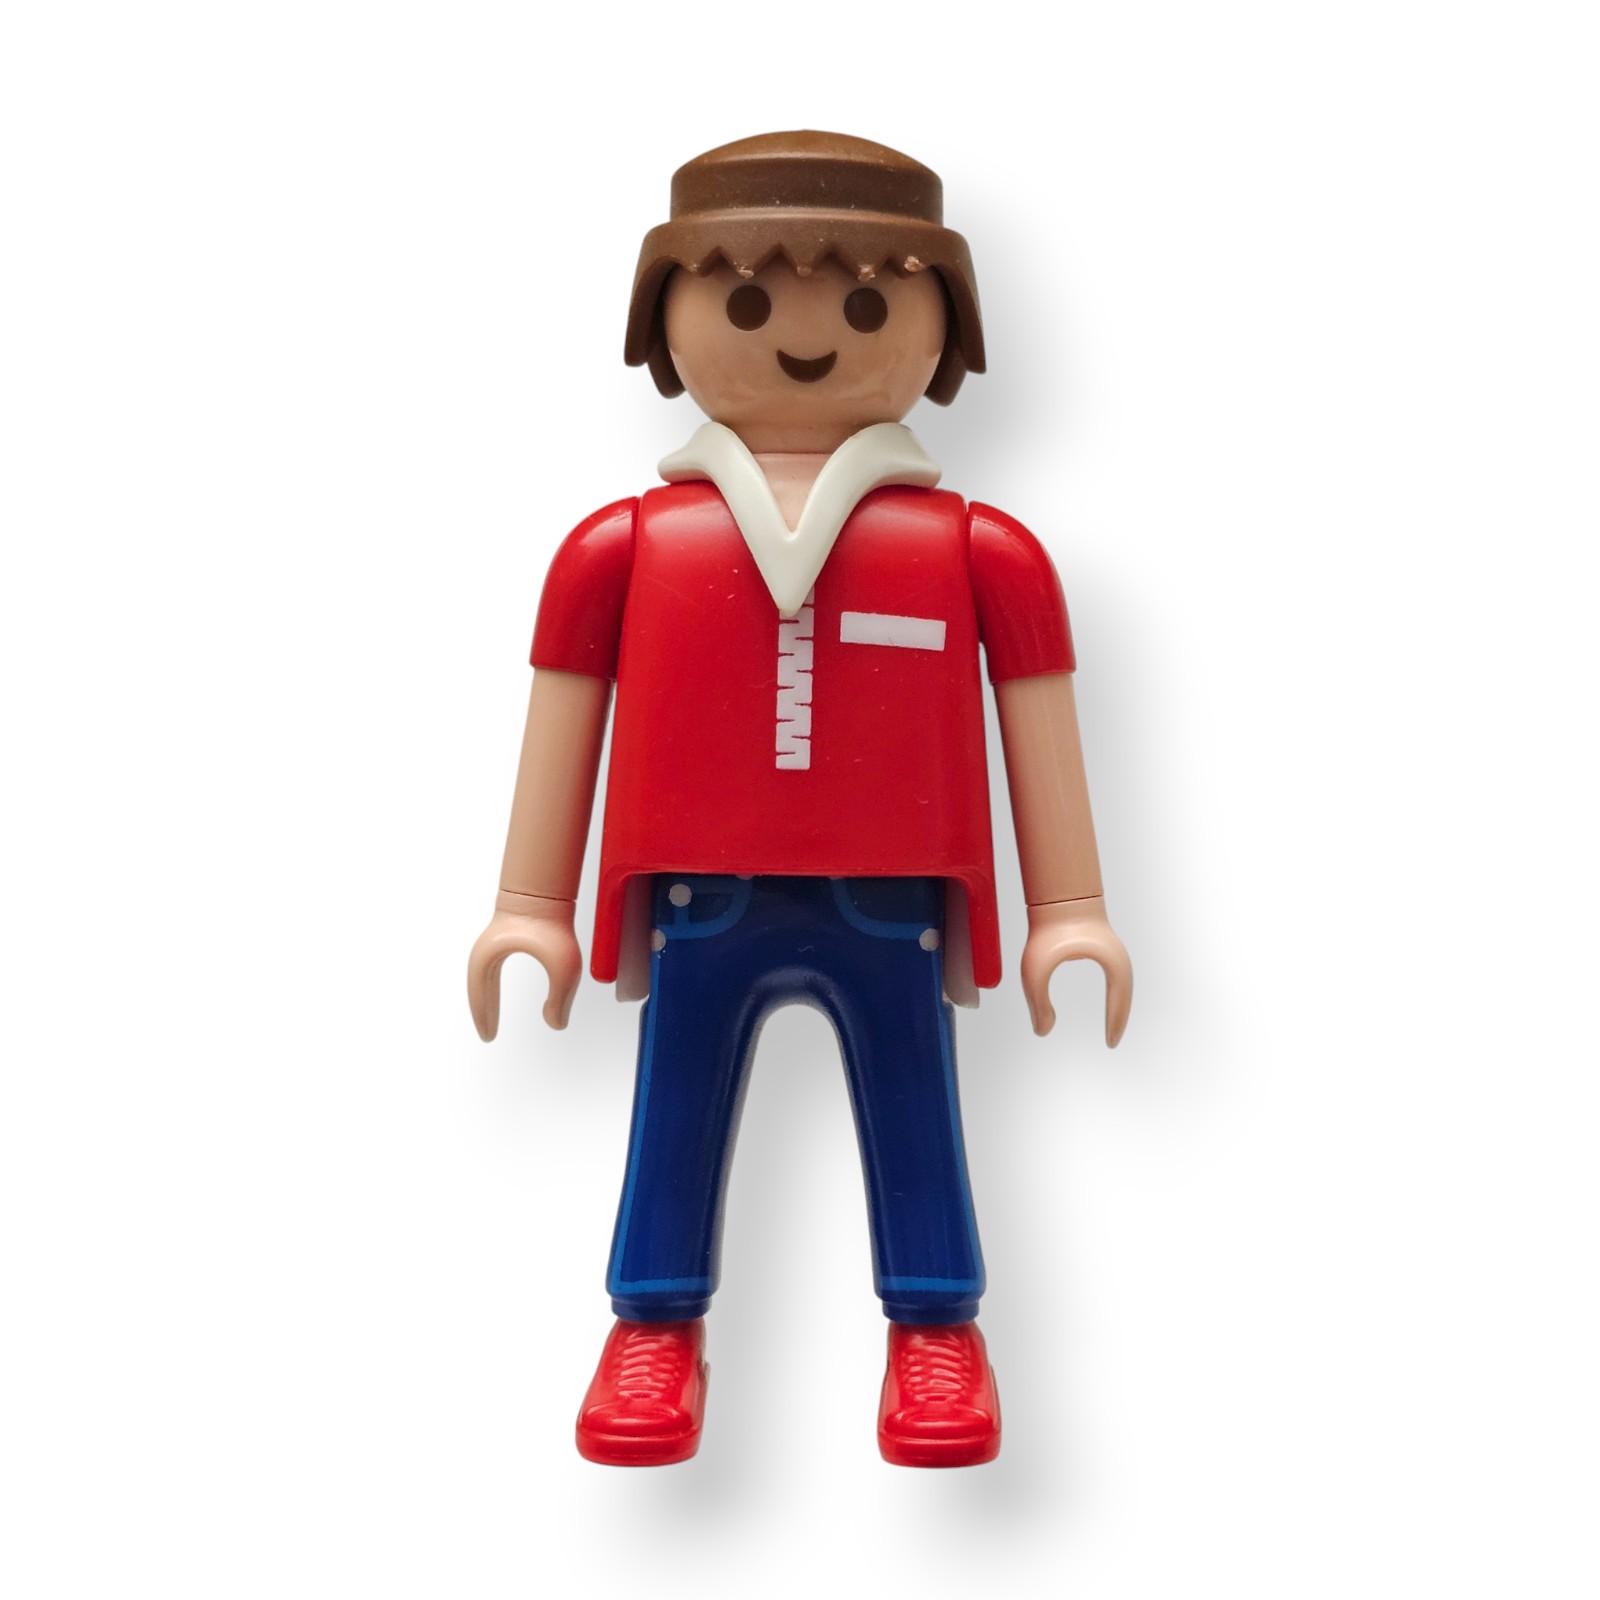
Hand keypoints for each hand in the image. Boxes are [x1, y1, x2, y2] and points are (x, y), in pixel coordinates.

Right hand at [467, 892, 581, 1038]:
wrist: (548, 889)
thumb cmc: (551, 922)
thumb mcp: (564, 968)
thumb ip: (560, 1000)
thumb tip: (555, 1024)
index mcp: (489, 959)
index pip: (480, 996)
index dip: (485, 1017)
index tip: (489, 1037)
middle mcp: (486, 952)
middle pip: (478, 989)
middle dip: (483, 1011)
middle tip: (488, 1035)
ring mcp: (492, 942)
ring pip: (483, 979)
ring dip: (486, 998)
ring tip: (492, 1018)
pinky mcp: (503, 937)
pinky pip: (492, 969)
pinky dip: (492, 985)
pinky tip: (498, 992)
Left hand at [1019, 896, 1132, 1045]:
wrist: (1055, 897)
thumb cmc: (1047, 930)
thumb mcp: (1036, 971)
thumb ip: (1038, 1003)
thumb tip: (1042, 1032)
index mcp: (1110, 962)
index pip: (1119, 1000)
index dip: (1115, 1023)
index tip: (1110, 1044)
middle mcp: (1116, 957)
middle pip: (1125, 994)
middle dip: (1119, 1018)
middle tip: (1112, 1042)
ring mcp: (1112, 950)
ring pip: (1121, 985)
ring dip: (1117, 1005)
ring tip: (1111, 1027)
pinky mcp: (1103, 946)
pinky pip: (1114, 977)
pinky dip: (1113, 994)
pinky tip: (1105, 1004)